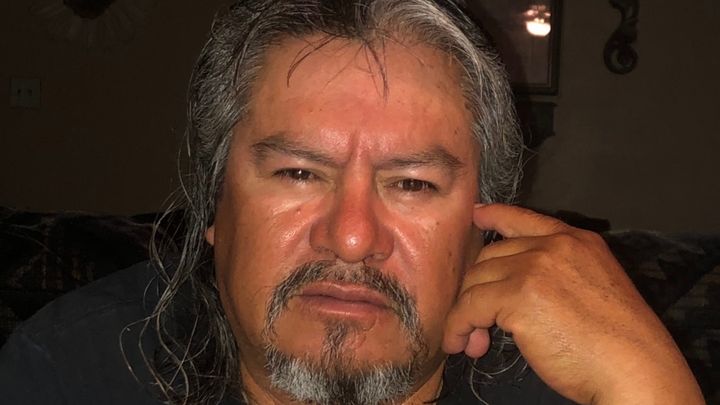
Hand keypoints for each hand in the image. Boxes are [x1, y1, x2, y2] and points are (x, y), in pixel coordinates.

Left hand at [442, 204, 703, 404]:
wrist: (636, 370)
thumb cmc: (619, 345)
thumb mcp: (593, 288)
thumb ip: (558, 275)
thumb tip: (510, 291)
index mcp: (578, 241)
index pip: (525, 219)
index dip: (496, 216)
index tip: (477, 215)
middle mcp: (555, 246)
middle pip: (491, 255)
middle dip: (477, 287)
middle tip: (476, 322)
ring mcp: (535, 268)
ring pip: (476, 281)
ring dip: (466, 312)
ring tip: (470, 340)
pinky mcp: (518, 295)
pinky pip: (469, 307)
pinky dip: (458, 326)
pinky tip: (461, 343)